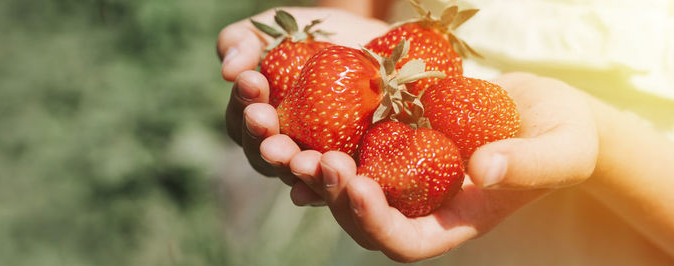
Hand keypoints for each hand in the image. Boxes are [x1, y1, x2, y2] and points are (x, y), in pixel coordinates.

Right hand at [217, 8, 387, 191]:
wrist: (374, 44)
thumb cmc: (315, 35)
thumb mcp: (277, 28)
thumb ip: (244, 41)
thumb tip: (230, 70)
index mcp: (257, 121)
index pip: (241, 120)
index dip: (243, 101)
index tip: (251, 80)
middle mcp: (283, 149)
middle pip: (264, 156)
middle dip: (264, 141)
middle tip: (265, 126)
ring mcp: (316, 164)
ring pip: (301, 177)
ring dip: (299, 169)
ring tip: (306, 157)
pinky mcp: (352, 171)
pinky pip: (341, 186)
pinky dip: (338, 187)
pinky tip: (341, 179)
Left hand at [290, 72, 599, 261]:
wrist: (546, 110)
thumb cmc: (563, 137)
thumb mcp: (559, 150)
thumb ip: (526, 165)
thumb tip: (481, 171)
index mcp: (453, 222)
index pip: (404, 242)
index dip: (376, 222)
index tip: (359, 187)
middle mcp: (419, 204)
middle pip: (362, 218)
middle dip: (335, 195)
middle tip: (316, 161)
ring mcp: (403, 173)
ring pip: (346, 185)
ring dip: (315, 169)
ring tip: (291, 144)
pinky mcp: (393, 140)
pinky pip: (351, 146)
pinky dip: (323, 138)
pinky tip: (300, 123)